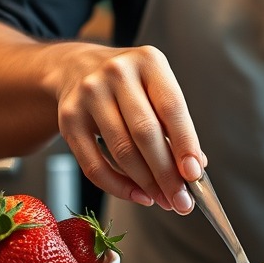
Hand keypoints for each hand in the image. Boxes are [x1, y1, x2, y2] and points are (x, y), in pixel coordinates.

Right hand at [52, 42, 205, 213]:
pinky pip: (93, 164)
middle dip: (167, 173)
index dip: (185, 143)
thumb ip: (175, 123)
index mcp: (148, 61)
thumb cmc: (128, 82)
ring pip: (121, 150)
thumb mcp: (155, 86)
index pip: (172, 107)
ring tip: (163, 199)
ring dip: (146, 183)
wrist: (76, 67)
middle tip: (182, 200)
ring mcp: (89, 94)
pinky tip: (137, 194)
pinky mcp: (68, 119)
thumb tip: (195, 167)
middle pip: (145, 132)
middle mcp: (117, 73)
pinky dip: (118, 186)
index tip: (195, 174)